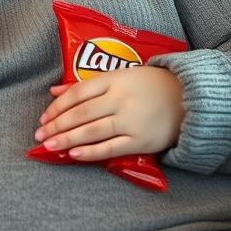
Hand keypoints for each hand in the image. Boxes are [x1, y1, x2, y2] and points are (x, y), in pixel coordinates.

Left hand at [34, 66, 184, 160]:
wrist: (190, 98)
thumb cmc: (149, 85)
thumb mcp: (119, 76)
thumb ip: (86, 84)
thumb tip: (53, 91)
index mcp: (114, 80)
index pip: (77, 94)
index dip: (56, 107)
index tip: (42, 118)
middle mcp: (121, 100)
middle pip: (80, 114)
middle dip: (56, 126)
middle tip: (39, 135)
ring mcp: (132, 121)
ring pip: (92, 131)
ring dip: (66, 139)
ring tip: (49, 145)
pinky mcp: (142, 141)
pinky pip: (110, 148)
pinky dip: (90, 152)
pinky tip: (73, 154)